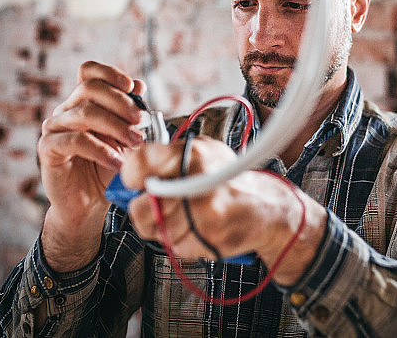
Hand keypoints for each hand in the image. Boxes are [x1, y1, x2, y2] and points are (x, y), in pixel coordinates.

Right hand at [37, 61, 145, 270]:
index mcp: (85, 101)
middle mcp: (67, 110)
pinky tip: (117, 162)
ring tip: (135, 143)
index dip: (110, 73)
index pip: (89, 71)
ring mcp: (55, 127)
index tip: (132, 87)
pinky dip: (101, 150)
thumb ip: (131, 114)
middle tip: (141, 121)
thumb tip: (139, 85)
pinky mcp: (48, 148)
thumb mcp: (126, 139)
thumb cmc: (109, 168)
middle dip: (121, 102)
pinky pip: (75, 140)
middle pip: (90, 87)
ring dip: (116, 127)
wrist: (90, 203)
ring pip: (85, 112)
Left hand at [122, 137, 327, 284]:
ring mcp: (203, 214)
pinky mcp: (206, 239)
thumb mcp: (203, 152)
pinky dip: (180, 239)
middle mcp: (198, 181)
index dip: (131, 175)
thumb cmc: (229, 178)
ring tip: (186, 214)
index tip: (135, 180)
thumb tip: (130, 174)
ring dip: (163, 226)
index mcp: (194, 154)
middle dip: (145, 208)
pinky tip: (197, 227)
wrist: (266, 209)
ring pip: (155, 228)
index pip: (139, 162)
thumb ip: (167, 159)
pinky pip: (173, 244)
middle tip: (160, 203)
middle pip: (140, 206)